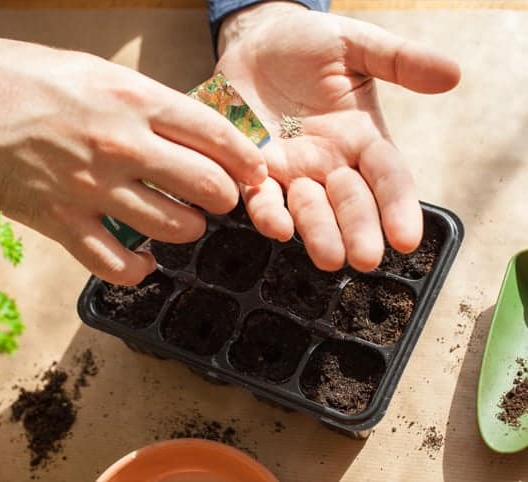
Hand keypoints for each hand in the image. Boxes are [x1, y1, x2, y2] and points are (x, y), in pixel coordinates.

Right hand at [0, 21, 266, 284]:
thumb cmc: (19, 76)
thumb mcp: (92, 72)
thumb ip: (143, 103)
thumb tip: (188, 132)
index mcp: (132, 98)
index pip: (216, 135)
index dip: (246, 160)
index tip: (254, 174)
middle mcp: (119, 144)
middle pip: (206, 186)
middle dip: (224, 198)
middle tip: (219, 199)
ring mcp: (90, 187)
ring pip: (173, 227)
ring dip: (187, 230)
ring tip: (182, 223)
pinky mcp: (59, 222)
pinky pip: (118, 264)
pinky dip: (140, 269)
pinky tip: (145, 260)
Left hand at [217, 2, 459, 270]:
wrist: (254, 42)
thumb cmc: (308, 43)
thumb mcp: (355, 44)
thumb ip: (397, 60)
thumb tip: (451, 74)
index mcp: (361, 138)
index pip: (387, 177)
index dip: (398, 206)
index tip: (407, 238)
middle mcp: (329, 162)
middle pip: (350, 201)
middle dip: (359, 230)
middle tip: (365, 259)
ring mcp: (291, 170)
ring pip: (308, 208)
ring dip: (318, 232)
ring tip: (329, 257)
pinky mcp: (254, 170)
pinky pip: (261, 197)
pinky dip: (268, 213)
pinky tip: (277, 227)